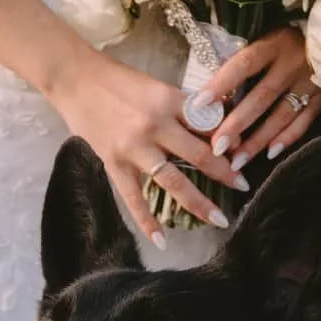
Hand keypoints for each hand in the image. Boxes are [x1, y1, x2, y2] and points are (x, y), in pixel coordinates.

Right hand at [46, 51, 251, 244]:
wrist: (75, 78)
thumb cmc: (117, 79)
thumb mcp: (157, 85)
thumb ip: (183, 106)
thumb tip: (215, 123)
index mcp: (169, 101)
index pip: (207, 123)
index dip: (227, 140)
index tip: (243, 152)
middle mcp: (155, 125)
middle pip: (198, 155)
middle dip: (225, 173)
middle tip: (245, 186)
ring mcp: (134, 148)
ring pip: (173, 180)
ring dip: (199, 202)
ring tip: (220, 219)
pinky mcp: (114, 163)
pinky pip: (134, 198)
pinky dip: (147, 221)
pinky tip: (162, 241)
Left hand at [199, 29, 320, 169]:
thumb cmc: (286, 39)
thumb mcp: (265, 39)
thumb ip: (244, 62)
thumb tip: (212, 92)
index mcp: (273, 45)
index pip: (243, 64)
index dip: (221, 83)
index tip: (199, 104)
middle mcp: (291, 64)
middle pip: (261, 97)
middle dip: (238, 124)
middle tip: (217, 147)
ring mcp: (309, 82)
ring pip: (282, 115)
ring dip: (258, 140)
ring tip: (238, 160)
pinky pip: (304, 121)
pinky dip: (288, 137)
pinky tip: (270, 153)